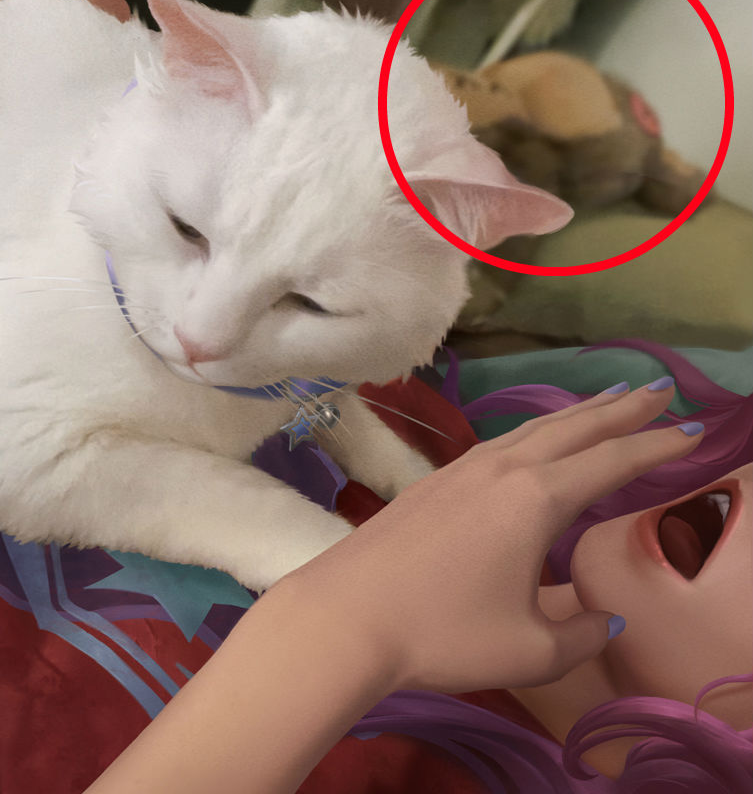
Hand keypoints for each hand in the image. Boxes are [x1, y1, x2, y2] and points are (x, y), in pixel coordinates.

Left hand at [281, 379, 702, 694]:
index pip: (611, 461)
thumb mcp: (531, 649)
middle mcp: (501, 471)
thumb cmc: (442, 633)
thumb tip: (603, 618)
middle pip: (574, 428)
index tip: (694, 430)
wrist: (344, 617)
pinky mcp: (430, 485)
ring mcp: (460, 472)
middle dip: (623, 408)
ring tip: (609, 400)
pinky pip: (500, 443)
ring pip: (533, 430)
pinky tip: (534, 443)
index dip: (657, 446)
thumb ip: (581, 634)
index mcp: (535, 499)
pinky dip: (535, 432)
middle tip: (663, 388)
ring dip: (576, 414)